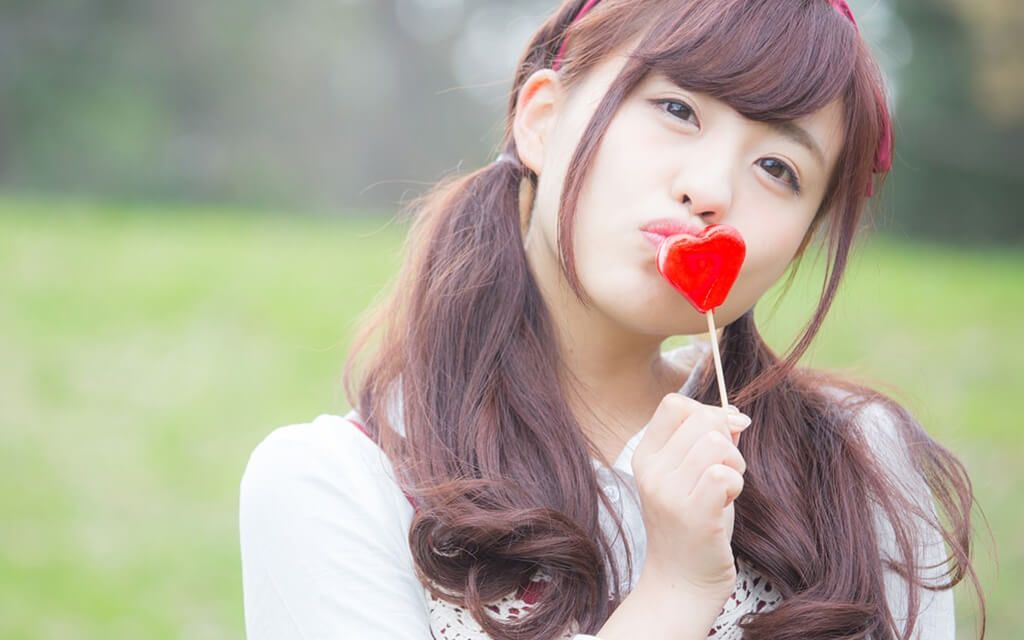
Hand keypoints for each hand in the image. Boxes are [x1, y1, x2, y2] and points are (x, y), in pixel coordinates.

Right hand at [632, 393, 750, 603]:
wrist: (680, 583)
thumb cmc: (690, 527)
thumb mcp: (687, 477)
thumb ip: (705, 442)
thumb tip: (735, 415)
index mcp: (645, 456)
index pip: (675, 403)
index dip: (706, 410)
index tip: (721, 434)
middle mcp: (652, 471)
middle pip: (702, 418)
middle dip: (727, 439)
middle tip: (724, 472)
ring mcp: (669, 492)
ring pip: (716, 442)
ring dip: (734, 463)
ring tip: (726, 489)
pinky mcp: (693, 514)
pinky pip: (724, 473)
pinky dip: (736, 484)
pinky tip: (727, 503)